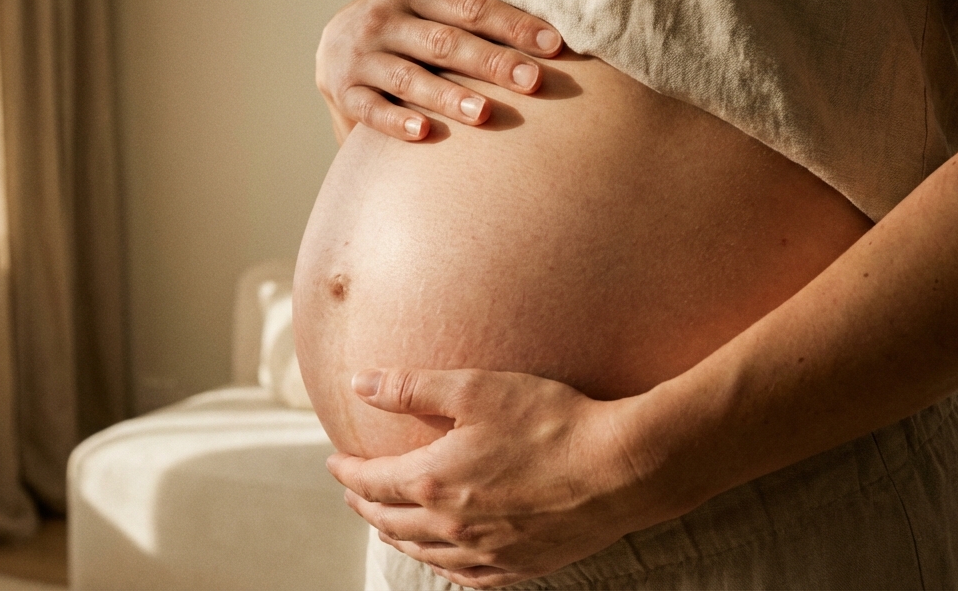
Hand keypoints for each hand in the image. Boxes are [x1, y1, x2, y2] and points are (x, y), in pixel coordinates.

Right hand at [316, 0, 563, 142]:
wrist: (332, 44)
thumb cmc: (400, 15)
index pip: (470, 7)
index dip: (513, 25)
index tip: (553, 45)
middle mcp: (383, 19)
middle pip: (444, 42)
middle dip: (491, 62)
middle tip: (532, 81)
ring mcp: (361, 57)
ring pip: (408, 78)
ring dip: (447, 96)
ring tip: (484, 113)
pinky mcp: (344, 91)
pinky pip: (371, 109)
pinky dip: (396, 122)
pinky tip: (425, 133)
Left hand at [327, 368, 668, 588]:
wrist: (622, 469)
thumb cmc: (551, 422)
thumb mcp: (476, 389)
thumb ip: (411, 387)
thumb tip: (358, 384)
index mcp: (435, 482)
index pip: (372, 483)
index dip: (348, 473)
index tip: (335, 462)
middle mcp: (454, 526)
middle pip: (391, 521)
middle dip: (365, 505)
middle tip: (353, 493)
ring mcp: (488, 552)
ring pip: (424, 552)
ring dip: (397, 536)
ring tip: (386, 524)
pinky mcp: (521, 565)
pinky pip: (465, 576)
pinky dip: (441, 564)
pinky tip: (442, 557)